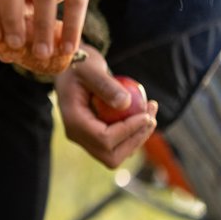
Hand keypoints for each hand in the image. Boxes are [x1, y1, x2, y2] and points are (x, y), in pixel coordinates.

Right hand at [53, 48, 156, 168]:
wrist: (69, 68)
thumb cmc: (79, 64)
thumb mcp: (91, 69)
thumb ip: (106, 85)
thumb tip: (127, 103)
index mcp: (73, 120)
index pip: (103, 138)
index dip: (128, 130)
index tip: (147, 114)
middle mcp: (77, 134)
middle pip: (111, 155)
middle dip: (135, 139)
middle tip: (151, 117)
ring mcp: (85, 138)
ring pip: (115, 154)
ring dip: (137, 138)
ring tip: (150, 112)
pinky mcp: (95, 136)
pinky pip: (117, 145)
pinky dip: (133, 135)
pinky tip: (143, 115)